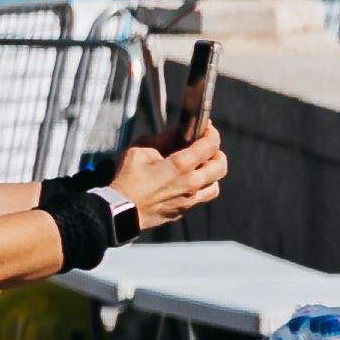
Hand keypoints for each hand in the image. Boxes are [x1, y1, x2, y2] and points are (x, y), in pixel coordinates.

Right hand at [109, 127, 228, 226]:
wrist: (118, 211)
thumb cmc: (126, 180)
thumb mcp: (138, 151)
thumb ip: (160, 140)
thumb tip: (174, 134)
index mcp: (181, 165)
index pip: (210, 145)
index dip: (211, 133)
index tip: (207, 128)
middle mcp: (191, 183)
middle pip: (221, 166)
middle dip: (217, 153)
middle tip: (207, 148)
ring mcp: (189, 200)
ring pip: (215, 186)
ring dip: (211, 175)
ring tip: (200, 169)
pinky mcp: (182, 212)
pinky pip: (199, 199)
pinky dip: (198, 189)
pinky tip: (186, 185)